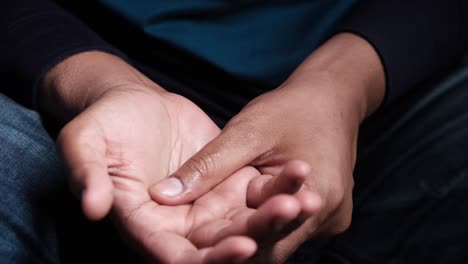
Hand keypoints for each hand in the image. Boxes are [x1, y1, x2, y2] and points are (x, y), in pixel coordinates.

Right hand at [43, 52, 316, 262]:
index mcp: (142, 225)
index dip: (209, 259)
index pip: (175, 257)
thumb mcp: (85, 141)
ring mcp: (204, 205)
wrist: (132, 102)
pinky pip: (254, 193)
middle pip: (220, 244)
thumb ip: (87, 173)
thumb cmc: (104, 122)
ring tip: (303, 196)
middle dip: (256, 233)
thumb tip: (93, 207)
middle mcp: (177, 225)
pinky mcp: (224, 183)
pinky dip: (277, 188)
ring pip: (244, 221)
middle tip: (288, 211)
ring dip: (275, 214)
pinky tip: (300, 176)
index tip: (243, 247)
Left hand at [150, 33, 385, 262]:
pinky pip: (289, 228)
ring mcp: (330, 219)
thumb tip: (161, 196)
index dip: (229, 248)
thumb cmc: (292, 109)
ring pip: (281, 239)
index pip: (269, 239)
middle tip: (197, 249)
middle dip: (238, 244)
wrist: (333, 98)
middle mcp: (329, 218)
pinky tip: (237, 224)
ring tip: (211, 241)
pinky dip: (263, 224)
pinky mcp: (325, 215)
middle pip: (275, 246)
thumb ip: (208, 166)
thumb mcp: (247, 131)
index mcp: (318, 195)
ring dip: (249, 237)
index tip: (194, 249)